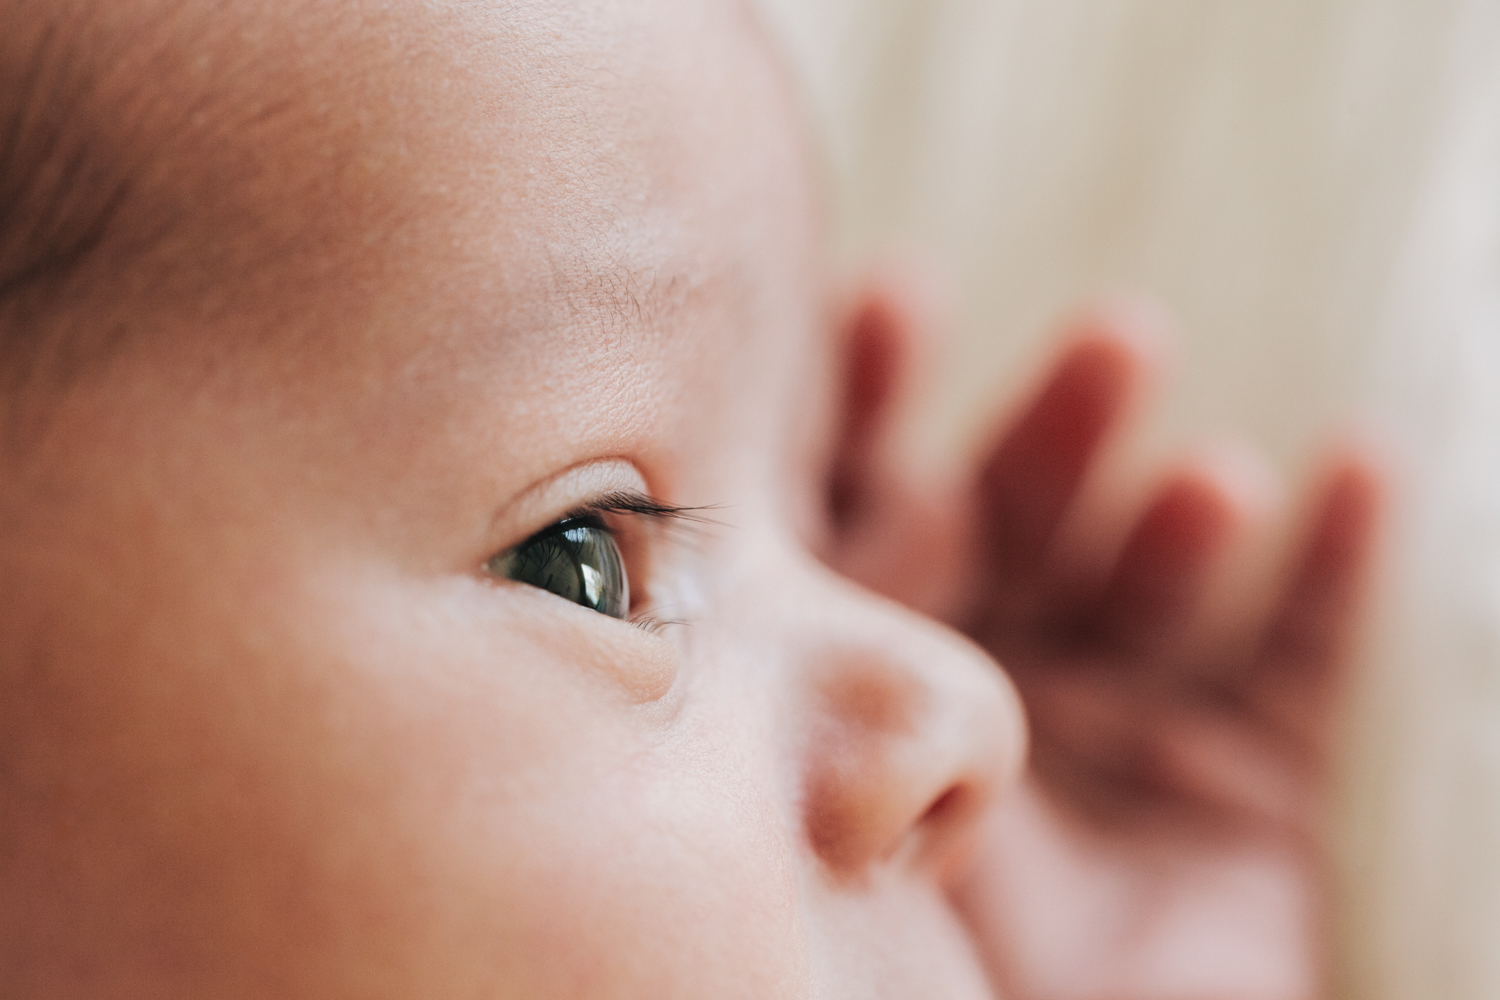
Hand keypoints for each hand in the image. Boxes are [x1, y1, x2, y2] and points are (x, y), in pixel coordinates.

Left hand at [823, 285, 1381, 999]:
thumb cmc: (935, 966)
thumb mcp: (865, 793)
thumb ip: (837, 654)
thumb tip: (820, 492)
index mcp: (881, 676)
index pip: (866, 513)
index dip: (873, 403)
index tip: (890, 297)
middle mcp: (998, 677)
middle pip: (1021, 522)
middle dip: (1057, 431)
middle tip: (1113, 341)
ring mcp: (1123, 722)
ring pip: (1150, 580)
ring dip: (1182, 514)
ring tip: (1208, 480)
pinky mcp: (1243, 779)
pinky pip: (1295, 660)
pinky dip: (1335, 566)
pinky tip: (1360, 466)